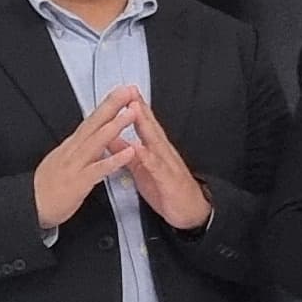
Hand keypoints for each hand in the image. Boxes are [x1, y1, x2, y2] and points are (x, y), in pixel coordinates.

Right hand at [34, 89, 147, 227]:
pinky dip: (114, 160)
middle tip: (128, 90)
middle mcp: (73, 151)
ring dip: (115, 126)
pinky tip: (128, 152)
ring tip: (131, 113)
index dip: (106, 105)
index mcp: (71, 146)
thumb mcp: (62, 161)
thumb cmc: (45, 189)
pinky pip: (99, 169)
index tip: (120, 92)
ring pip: (97, 141)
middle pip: (95, 124)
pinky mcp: (79, 182)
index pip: (91, 121)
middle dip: (112, 105)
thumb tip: (89, 138)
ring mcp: (76, 165)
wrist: (28, 206)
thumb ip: (77, 150)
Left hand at [119, 96, 216, 231]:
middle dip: (139, 107)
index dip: (133, 107)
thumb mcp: (140, 169)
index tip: (123, 91)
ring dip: (144, 124)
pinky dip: (148, 157)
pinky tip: (139, 148)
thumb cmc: (165, 190)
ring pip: (154, 141)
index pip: (144, 124)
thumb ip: (126, 152)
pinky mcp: (168, 180)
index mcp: (154, 149)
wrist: (191, 211)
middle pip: (149, 125)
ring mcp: (166, 164)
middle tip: (129, 90)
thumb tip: (111, 137)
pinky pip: (156, 167)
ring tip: (133, 110)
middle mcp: (162, 152)